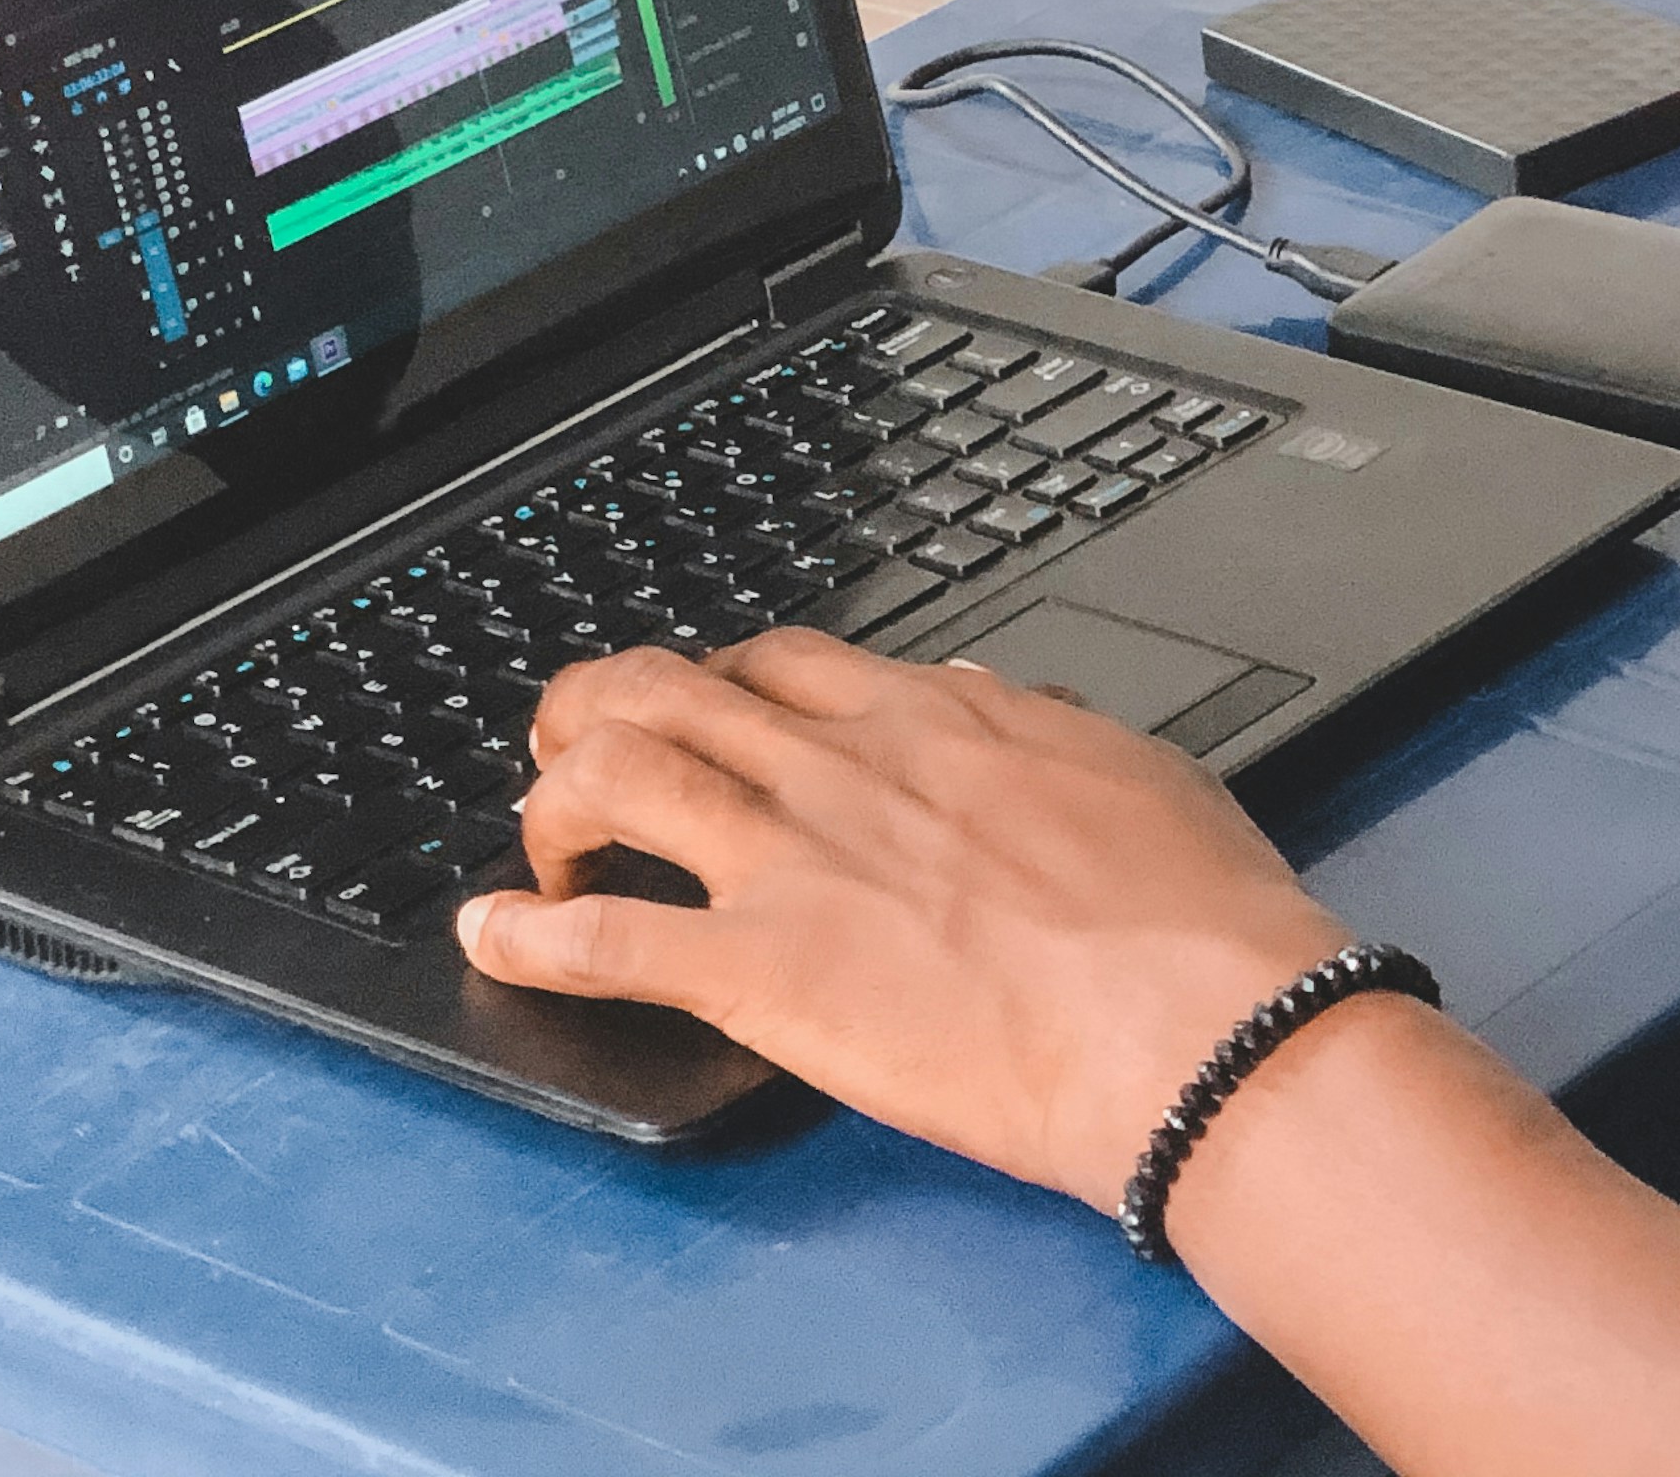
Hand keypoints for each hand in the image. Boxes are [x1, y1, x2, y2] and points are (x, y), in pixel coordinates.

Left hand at [454, 636, 1348, 1206]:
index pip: (783, 662)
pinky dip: (528, 940)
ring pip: (617, 774)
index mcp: (932, 718)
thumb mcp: (1125, 769)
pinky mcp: (762, 972)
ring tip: (539, 840)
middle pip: (671, 688)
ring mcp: (792, 861)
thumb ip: (1040, 731)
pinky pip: (609, 940)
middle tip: (579, 755)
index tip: (708, 714)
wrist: (1191, 1017)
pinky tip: (489, 941)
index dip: (720, 682)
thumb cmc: (1190, 912)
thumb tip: (998, 701)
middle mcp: (842, 765)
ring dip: (554, 798)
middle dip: (600, 707)